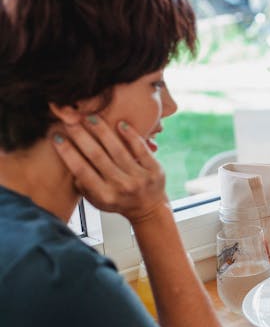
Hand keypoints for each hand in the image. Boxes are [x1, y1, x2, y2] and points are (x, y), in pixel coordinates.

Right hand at [52, 115, 167, 223]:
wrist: (150, 209)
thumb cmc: (120, 202)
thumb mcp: (98, 201)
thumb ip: (83, 186)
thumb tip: (69, 162)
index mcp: (105, 195)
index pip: (82, 171)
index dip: (68, 153)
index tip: (57, 137)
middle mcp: (122, 187)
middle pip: (97, 157)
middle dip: (81, 136)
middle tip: (70, 120)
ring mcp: (140, 178)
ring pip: (118, 150)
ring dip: (102, 131)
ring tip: (90, 117)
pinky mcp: (155, 170)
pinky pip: (141, 149)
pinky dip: (130, 135)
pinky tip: (120, 124)